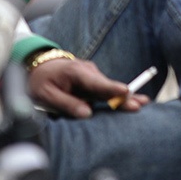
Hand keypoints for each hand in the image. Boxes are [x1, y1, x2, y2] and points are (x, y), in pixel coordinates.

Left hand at [28, 59, 148, 118]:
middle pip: (109, 87)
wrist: (38, 65)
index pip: (97, 83)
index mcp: (77, 73)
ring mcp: (92, 75)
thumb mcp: (46, 95)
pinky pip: (104, 91)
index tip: (126, 92)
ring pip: (108, 90)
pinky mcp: (92, 81)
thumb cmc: (40, 81)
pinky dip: (114, 97)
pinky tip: (129, 100)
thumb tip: (86, 114)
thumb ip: (66, 104)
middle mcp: (89, 72)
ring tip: (141, 103)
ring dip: (122, 98)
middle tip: (141, 102)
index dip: (112, 89)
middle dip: (126, 95)